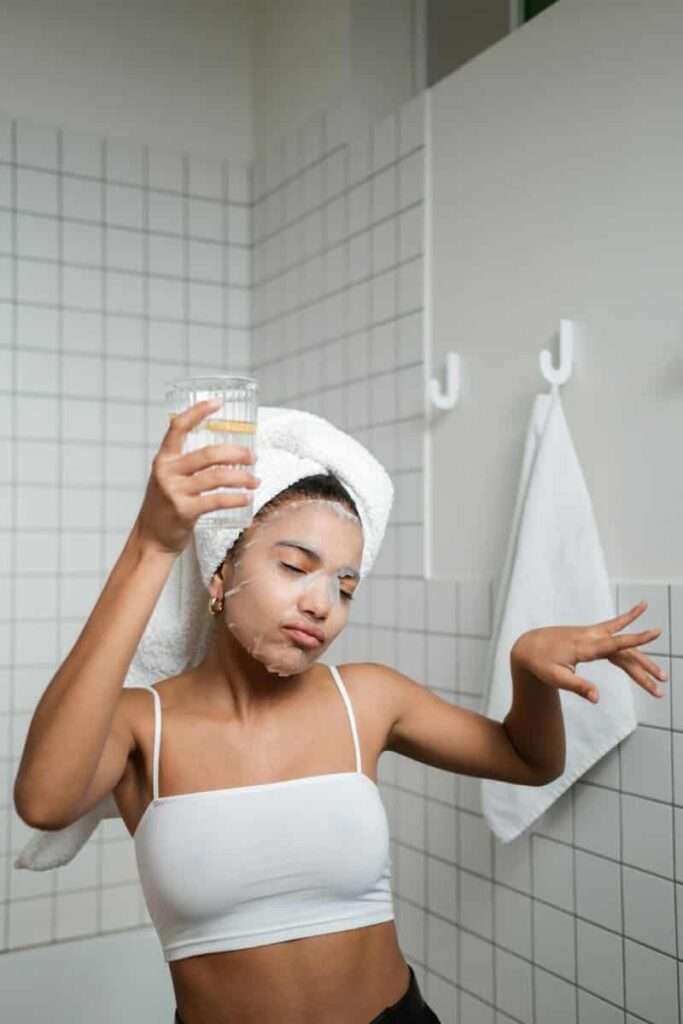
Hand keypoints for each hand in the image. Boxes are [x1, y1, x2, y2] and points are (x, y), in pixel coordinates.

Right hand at [135, 398, 259, 555]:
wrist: (151, 539)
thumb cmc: (165, 507)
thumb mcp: (168, 478)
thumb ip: (187, 465)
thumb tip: (225, 452)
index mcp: (163, 459)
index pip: (178, 427)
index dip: (198, 411)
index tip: (217, 402)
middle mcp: (167, 472)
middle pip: (208, 454)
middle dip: (237, 453)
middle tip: (253, 457)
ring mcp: (174, 491)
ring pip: (217, 477)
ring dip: (242, 477)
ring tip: (255, 480)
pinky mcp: (184, 511)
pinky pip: (217, 500)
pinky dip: (236, 498)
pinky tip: (247, 498)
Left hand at [511, 601, 667, 703]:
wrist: (528, 645)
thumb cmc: (540, 663)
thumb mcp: (555, 678)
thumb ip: (577, 687)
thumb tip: (597, 698)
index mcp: (584, 647)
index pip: (615, 644)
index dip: (636, 638)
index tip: (655, 632)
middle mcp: (591, 637)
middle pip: (625, 650)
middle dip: (645, 667)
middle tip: (662, 682)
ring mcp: (591, 634)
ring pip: (623, 645)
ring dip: (642, 660)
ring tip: (660, 676)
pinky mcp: (590, 635)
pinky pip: (614, 632)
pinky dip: (628, 626)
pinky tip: (640, 614)